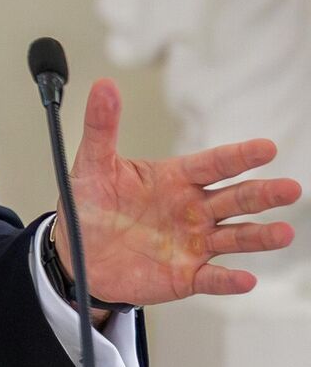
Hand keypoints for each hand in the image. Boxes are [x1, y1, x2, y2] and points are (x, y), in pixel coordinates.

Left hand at [59, 78, 301, 306]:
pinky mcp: (186, 275)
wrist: (78, 255)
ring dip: (259, 236)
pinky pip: (212, 278)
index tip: (267, 148)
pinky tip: (245, 279)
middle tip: (291, 188)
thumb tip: (104, 85)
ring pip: (234, 237)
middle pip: (235, 199)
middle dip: (263, 194)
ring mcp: (193, 243)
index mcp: (175, 179)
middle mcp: (192, 210)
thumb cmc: (90, 205)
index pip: (213, 164)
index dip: (239, 157)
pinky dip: (228, 280)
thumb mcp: (92, 165)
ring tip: (284, 233)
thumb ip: (102, 127)